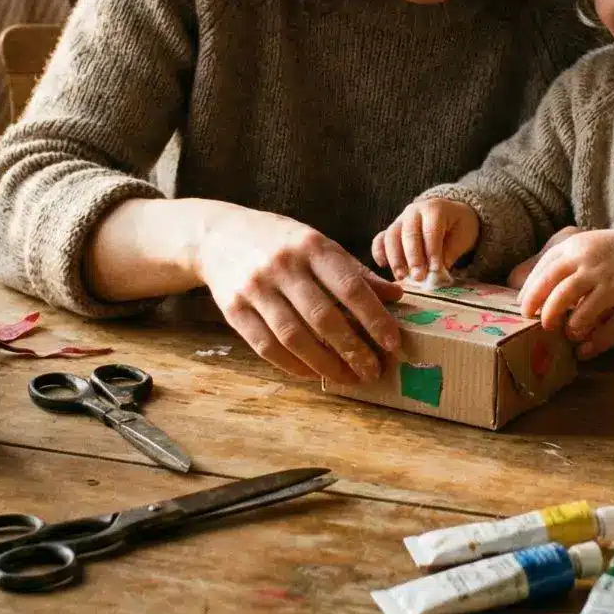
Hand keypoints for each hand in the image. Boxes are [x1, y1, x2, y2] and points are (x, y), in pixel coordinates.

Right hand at [194, 203, 401, 383]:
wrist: (217, 236)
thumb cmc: (279, 240)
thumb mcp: (317, 242)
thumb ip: (354, 270)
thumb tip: (395, 295)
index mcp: (311, 245)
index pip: (350, 287)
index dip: (374, 318)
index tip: (392, 343)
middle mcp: (283, 266)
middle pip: (323, 317)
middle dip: (353, 349)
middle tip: (373, 370)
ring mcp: (255, 288)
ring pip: (294, 337)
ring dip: (325, 364)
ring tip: (348, 378)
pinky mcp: (233, 310)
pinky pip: (267, 346)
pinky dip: (293, 365)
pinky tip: (313, 374)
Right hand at [371, 198, 479, 283]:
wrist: (450, 216)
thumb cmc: (457, 227)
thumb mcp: (462, 236)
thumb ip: (449, 253)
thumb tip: (436, 273)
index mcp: (434, 208)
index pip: (431, 230)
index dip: (432, 250)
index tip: (435, 269)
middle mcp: (414, 211)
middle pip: (409, 233)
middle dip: (413, 257)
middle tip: (418, 277)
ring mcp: (400, 220)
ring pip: (391, 235)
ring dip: (395, 257)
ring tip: (401, 276)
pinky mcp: (391, 230)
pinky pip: (380, 239)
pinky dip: (378, 252)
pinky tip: (382, 265)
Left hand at [517, 228, 613, 357]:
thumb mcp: (588, 247)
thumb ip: (565, 260)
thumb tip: (525, 278)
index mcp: (573, 244)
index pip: (543, 265)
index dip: (529, 285)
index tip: (521, 301)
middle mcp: (582, 255)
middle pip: (548, 279)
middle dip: (533, 299)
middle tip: (526, 316)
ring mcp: (597, 271)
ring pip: (563, 295)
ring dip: (552, 313)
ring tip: (549, 326)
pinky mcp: (612, 288)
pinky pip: (587, 309)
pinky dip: (577, 322)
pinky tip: (575, 331)